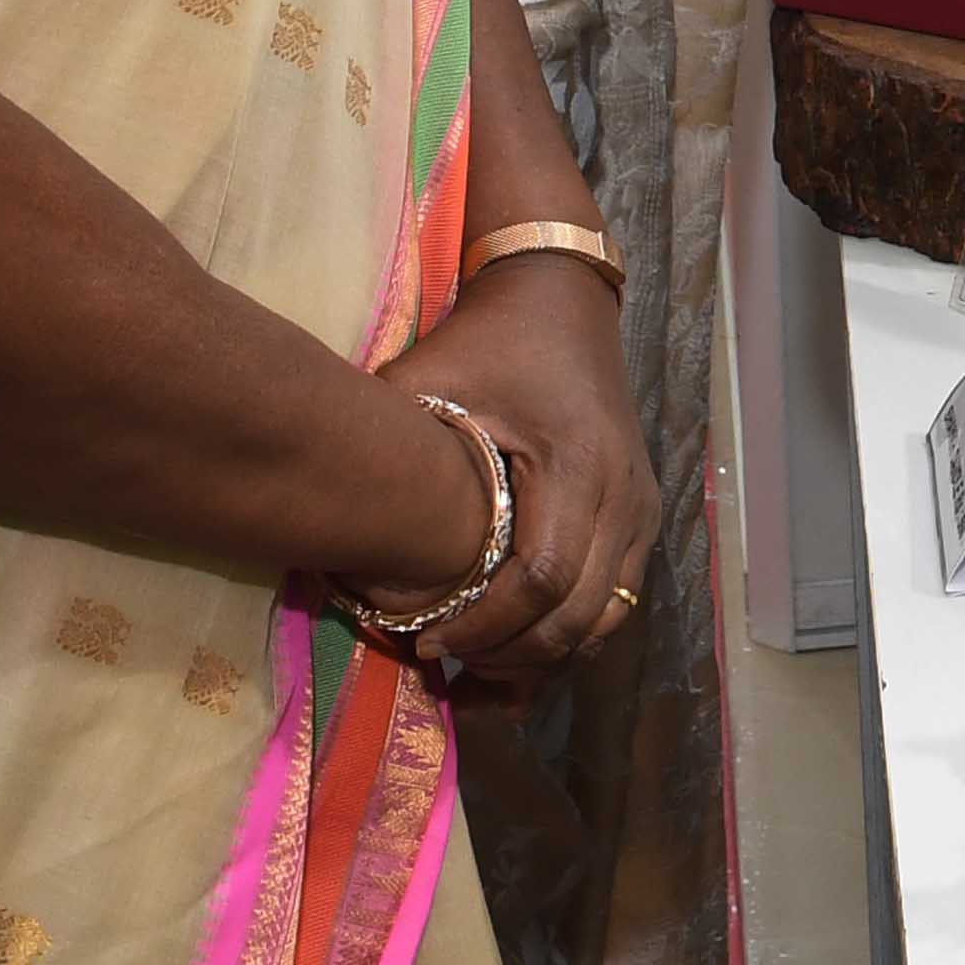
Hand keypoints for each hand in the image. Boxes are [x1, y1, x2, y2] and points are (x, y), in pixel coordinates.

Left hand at [366, 258, 655, 690]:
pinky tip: (517, 640)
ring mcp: (641, 506)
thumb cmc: (490, 341)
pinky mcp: (642, 513)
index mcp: (575, 461)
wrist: (562, 299)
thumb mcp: (428, 377)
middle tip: (443, 661)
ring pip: (604, 617)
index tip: (427, 642)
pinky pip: (615, 596)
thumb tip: (322, 507)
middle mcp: (623, 492)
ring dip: (543, 652)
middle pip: (577, 614)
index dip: (485, 626)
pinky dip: (570, 630)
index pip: (540, 578)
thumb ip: (386, 442)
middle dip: (509, 655)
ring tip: (477, 664)